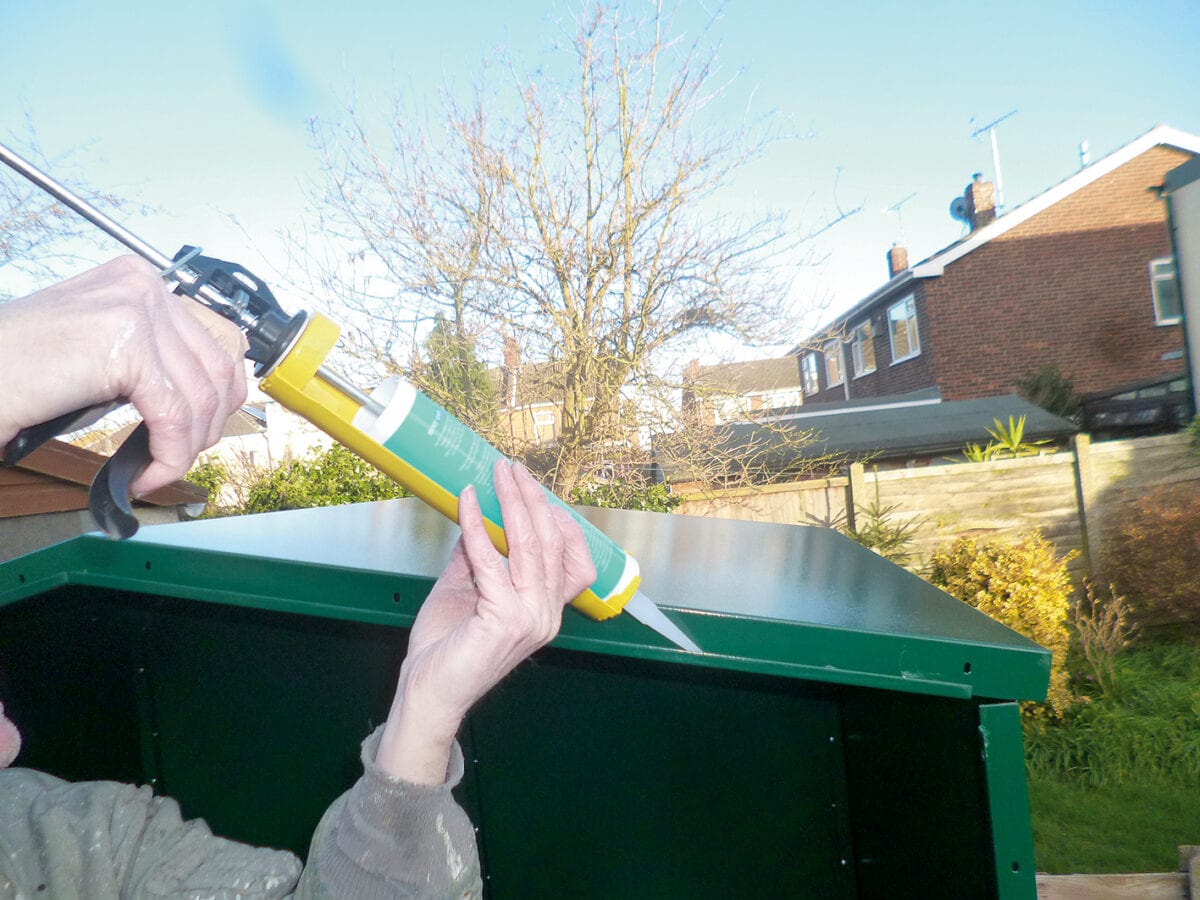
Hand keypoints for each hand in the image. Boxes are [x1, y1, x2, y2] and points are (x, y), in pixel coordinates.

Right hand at [0, 256, 248, 494]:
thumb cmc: (16, 368)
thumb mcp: (97, 350)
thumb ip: (150, 358)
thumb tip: (203, 399)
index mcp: (139, 280)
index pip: (215, 343)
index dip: (217, 398)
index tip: (198, 431)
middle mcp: (144, 286)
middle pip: (218, 368)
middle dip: (207, 425)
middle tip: (177, 455)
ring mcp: (137, 311)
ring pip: (200, 398)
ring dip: (184, 447)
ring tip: (155, 469)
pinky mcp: (128, 348)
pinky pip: (174, 417)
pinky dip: (168, 456)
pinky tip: (144, 475)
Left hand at [374, 460, 595, 783]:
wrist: (429, 692)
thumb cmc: (446, 648)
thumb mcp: (467, 589)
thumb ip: (479, 556)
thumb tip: (477, 516)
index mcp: (547, 610)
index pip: (572, 557)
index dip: (557, 518)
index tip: (530, 488)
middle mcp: (547, 614)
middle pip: (552, 542)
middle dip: (532, 498)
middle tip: (513, 469)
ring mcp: (531, 618)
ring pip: (530, 545)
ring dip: (511, 502)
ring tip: (498, 474)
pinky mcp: (505, 618)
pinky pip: (491, 559)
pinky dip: (476, 525)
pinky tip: (467, 501)